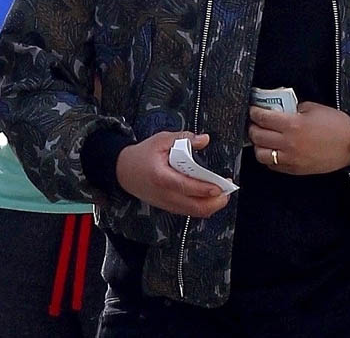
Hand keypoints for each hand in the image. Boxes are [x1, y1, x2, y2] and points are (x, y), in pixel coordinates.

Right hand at [115, 131, 230, 217]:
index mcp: (162, 177)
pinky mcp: (168, 207)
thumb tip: (204, 139)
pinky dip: (202, 206)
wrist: (122, 170)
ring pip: (195, 212)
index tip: (221, 185)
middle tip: (227, 191)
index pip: (187, 187)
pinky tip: (209, 196)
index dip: (206, 188)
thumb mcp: (160, 140)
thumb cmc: (141, 155)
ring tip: (222, 194)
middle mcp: (165, 194)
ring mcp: (166, 204)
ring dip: (211, 206)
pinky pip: (189, 211)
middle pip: (195, 207)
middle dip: (216, 202)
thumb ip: (183, 138)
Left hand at [248, 102, 349, 173]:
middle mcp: (288, 143)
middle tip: (255, 123)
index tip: (253, 110)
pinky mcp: (295, 170)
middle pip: (257, 136)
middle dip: (252, 127)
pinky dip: (269, 158)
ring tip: (262, 138)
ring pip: (261, 155)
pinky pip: (273, 166)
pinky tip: (273, 150)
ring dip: (258, 145)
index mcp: (292, 124)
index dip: (254, 112)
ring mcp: (291, 159)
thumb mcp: (311, 108)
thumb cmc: (334, 124)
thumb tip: (276, 110)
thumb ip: (291, 109)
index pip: (262, 118)